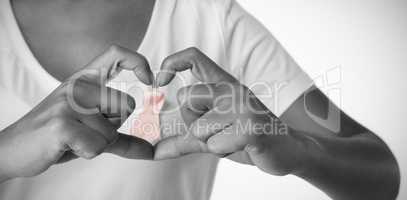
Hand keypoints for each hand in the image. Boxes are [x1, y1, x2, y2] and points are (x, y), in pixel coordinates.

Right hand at [0, 45, 153, 181]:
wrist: (15, 148)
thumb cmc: (56, 135)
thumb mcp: (89, 128)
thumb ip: (120, 136)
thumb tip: (150, 150)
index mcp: (85, 79)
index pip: (116, 53)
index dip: (138, 61)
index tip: (149, 80)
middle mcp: (78, 85)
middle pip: (128, 105)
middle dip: (114, 128)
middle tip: (87, 130)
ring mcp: (69, 102)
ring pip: (113, 131)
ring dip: (98, 144)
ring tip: (74, 138)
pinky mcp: (62, 123)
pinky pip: (98, 146)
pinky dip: (87, 153)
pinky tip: (67, 145)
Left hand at [154, 47, 307, 175]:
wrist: (288, 149)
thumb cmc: (248, 137)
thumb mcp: (214, 132)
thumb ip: (184, 138)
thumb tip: (153, 151)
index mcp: (224, 83)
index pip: (193, 57)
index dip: (171, 63)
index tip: (161, 80)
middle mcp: (232, 89)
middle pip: (186, 98)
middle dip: (194, 123)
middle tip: (218, 129)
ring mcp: (242, 106)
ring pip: (198, 128)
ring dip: (212, 142)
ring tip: (233, 138)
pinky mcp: (249, 127)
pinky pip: (214, 145)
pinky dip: (223, 151)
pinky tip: (241, 145)